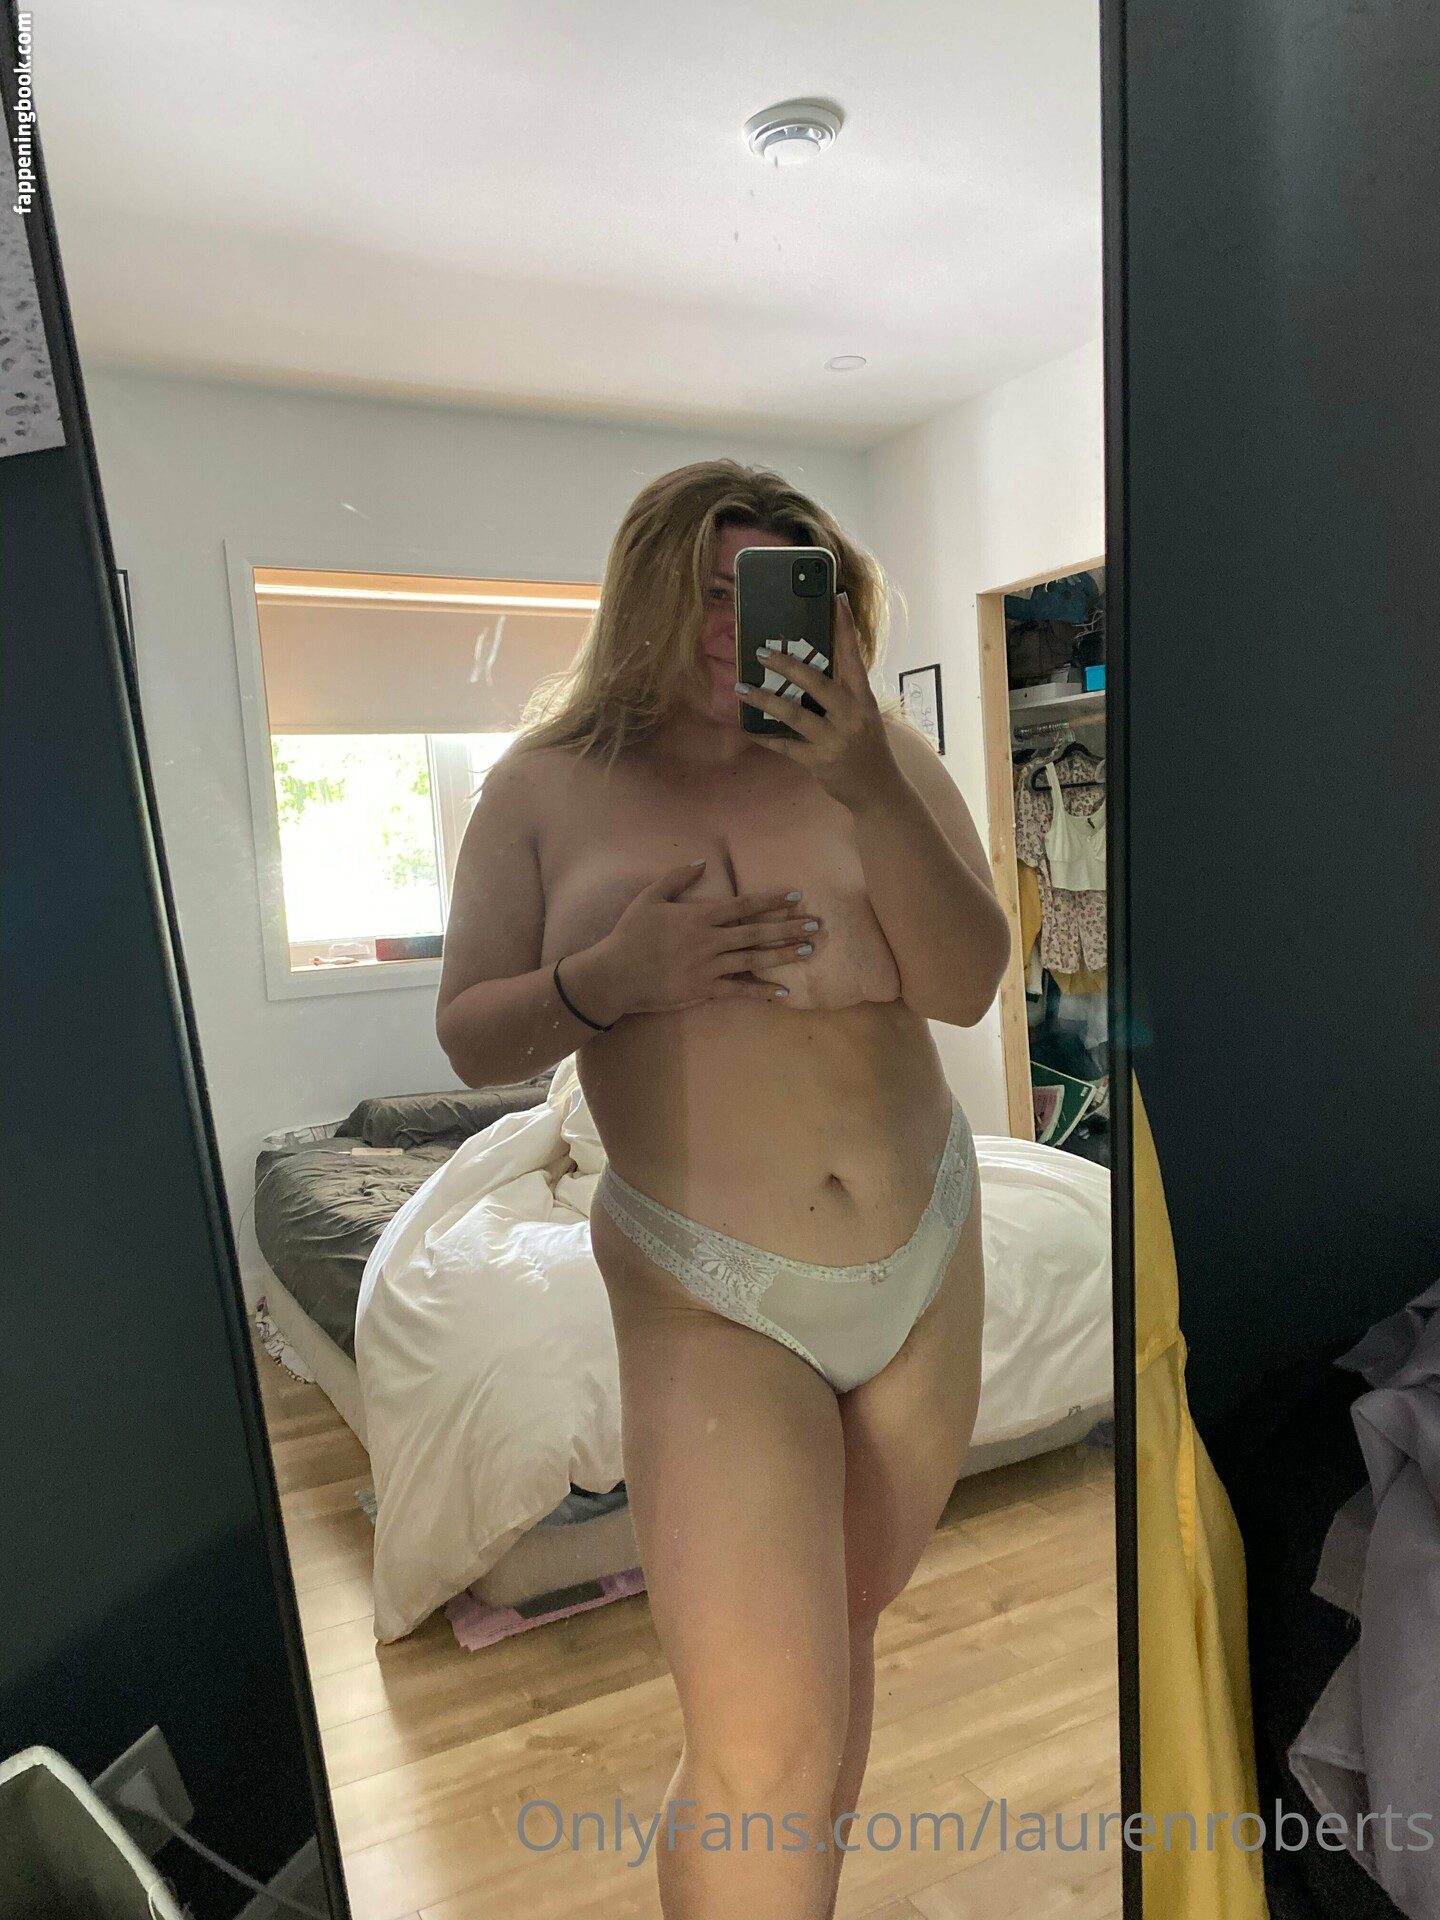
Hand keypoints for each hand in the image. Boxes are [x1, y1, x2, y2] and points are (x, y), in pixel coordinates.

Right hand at [564, 860, 821, 1020]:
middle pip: (756, 932)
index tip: (795, 897)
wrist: (615, 974)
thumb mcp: (649, 898)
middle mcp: (709, 940)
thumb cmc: (630, 934)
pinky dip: (762, 991)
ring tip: (808, 950)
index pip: (743, 905)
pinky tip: (784, 992)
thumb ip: (677, 877)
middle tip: (816, 925)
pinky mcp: (704, 989)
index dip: (771, 901)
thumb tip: (703, 861)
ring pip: (754, 959)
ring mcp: (708, 966)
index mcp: (699, 916)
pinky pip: (739, 990)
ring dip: (783, 955)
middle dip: (788, 928)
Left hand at [734, 593, 900, 811]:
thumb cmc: (867, 747)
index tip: (836, 600)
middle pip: (817, 683)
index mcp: (863, 698)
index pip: (853, 657)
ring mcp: (834, 739)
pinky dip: (764, 736)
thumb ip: (842, 693)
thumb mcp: (863, 715)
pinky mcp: (818, 760)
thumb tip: (808, 668)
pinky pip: (784, 745)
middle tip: (761, 652)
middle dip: (787, 666)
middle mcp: (850, 715)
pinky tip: (747, 728)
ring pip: (794, 714)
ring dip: (764, 699)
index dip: (845, 628)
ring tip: (741, 688)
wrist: (878, 790)